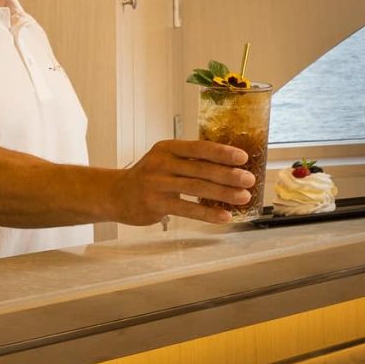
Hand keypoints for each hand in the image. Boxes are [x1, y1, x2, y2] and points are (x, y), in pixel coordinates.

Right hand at [116, 139, 255, 225]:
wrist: (114, 194)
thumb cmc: (149, 177)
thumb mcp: (166, 160)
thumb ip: (191, 162)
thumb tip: (232, 167)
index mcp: (168, 148)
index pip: (199, 148)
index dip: (223, 152)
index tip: (243, 157)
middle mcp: (162, 163)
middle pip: (201, 168)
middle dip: (229, 174)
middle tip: (250, 180)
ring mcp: (157, 183)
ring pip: (197, 188)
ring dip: (224, 193)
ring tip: (244, 197)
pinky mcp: (155, 204)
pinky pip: (187, 209)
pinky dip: (208, 213)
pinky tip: (224, 216)